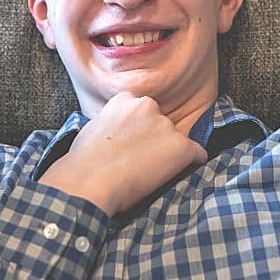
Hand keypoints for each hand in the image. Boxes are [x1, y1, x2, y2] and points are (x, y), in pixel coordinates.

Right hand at [39, 92, 207, 215]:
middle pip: (161, 122)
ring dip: (168, 153)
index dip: (139, 127)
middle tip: (140, 159)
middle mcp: (148, 106)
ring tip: (150, 172)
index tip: (134, 142)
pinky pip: (197, 154)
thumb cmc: (82, 161)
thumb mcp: (92, 127)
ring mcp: (166, 126)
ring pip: (176, 139)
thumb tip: (116, 130)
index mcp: (125, 99)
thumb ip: (111, 121)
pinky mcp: (181, 147)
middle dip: (155, 138)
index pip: (143, 109)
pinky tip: (177, 174)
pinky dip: (191, 164)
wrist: (89, 181)